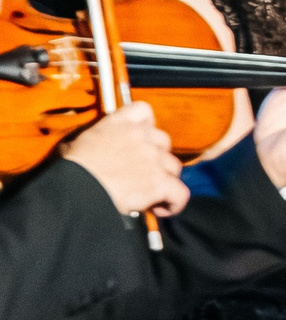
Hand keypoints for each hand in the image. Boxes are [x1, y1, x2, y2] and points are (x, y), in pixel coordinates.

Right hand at [62, 103, 189, 220]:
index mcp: (119, 124)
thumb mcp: (78, 144)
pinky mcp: (159, 182)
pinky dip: (175, 202)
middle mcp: (141, 137)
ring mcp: (153, 159)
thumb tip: (92, 147)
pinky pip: (180, 192)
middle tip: (141, 173)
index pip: (143, 111)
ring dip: (165, 180)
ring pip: (174, 167)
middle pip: (163, 142)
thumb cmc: (70, 170)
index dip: (145, 125)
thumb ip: (96, 139)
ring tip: (150, 194)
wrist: (74, 190)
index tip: (141, 139)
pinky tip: (162, 209)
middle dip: (156, 157)